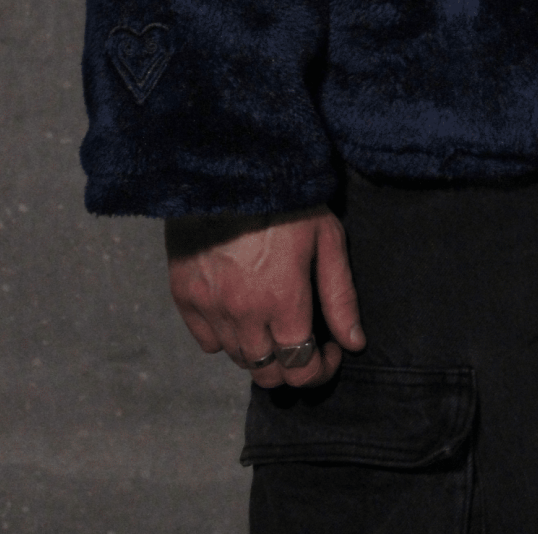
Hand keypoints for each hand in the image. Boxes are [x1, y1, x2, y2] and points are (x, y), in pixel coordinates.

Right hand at [166, 205, 364, 387]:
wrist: (230, 164)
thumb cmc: (287, 197)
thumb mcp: (327, 238)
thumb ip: (340, 296)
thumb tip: (353, 343)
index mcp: (282, 300)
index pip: (300, 369)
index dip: (320, 370)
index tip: (328, 352)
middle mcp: (242, 312)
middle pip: (266, 373)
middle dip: (291, 366)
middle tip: (302, 340)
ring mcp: (209, 306)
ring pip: (238, 359)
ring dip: (260, 351)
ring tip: (274, 321)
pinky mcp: (184, 295)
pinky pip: (207, 341)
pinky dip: (226, 336)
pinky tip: (241, 310)